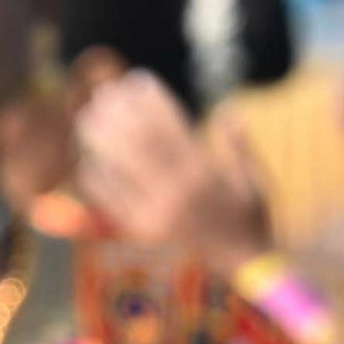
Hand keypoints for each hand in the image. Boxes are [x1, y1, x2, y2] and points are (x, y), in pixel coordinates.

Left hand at [69, 68, 270, 261]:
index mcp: (204, 173)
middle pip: (140, 144)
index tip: (138, 79)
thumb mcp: (256, 178)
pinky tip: (88, 159)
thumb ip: (240, 146)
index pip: (170, 128)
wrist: (244, 263)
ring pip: (121, 170)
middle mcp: (177, 192)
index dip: (151, 101)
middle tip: (104, 92)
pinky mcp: (144, 231)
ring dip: (101, 142)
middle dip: (121, 115)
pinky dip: (98, 180)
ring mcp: (157, 212)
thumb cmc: (252, 216)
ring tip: (87, 118)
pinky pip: (113, 203)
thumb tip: (228, 111)